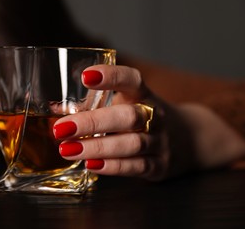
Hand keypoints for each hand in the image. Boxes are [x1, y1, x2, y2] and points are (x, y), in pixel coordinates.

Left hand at [53, 65, 244, 180]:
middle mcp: (155, 116)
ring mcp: (160, 142)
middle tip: (62, 128)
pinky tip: (91, 165)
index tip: (86, 76)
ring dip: (98, 147)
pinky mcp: (160, 165)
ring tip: (68, 150)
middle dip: (93, 122)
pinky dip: (113, 167)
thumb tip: (53, 110)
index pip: (132, 80)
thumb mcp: (127, 104)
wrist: (190, 139)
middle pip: (128, 116)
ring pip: (132, 144)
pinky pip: (137, 166)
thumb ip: (95, 106)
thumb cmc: (144, 117)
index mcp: (144, 94)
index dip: (111, 76)